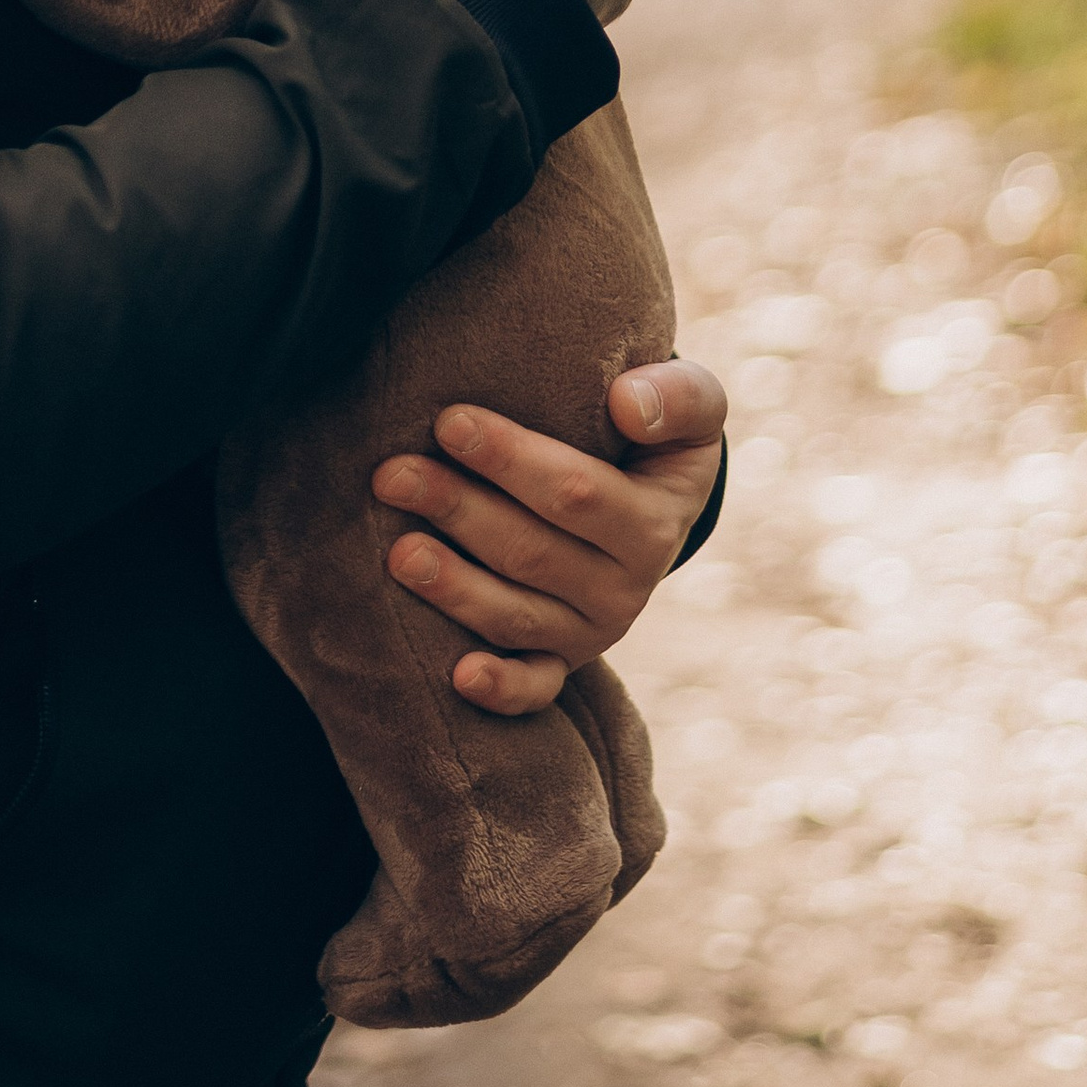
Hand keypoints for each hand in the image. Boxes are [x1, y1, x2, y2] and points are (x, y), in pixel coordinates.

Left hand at [372, 356, 729, 714]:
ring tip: (397, 552)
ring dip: (454, 588)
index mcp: (653, 525)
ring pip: (516, 617)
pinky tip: (458, 676)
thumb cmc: (657, 439)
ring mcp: (591, 633)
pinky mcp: (562, 663)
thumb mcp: (694, 407)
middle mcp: (624, 589)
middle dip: (458, 510)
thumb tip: (628, 402)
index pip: (576, 493)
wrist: (659, 503)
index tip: (448, 420)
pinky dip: (501, 689)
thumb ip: (679, 397)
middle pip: (531, 553)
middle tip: (391, 475)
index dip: (510, 458)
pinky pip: (534, 688)